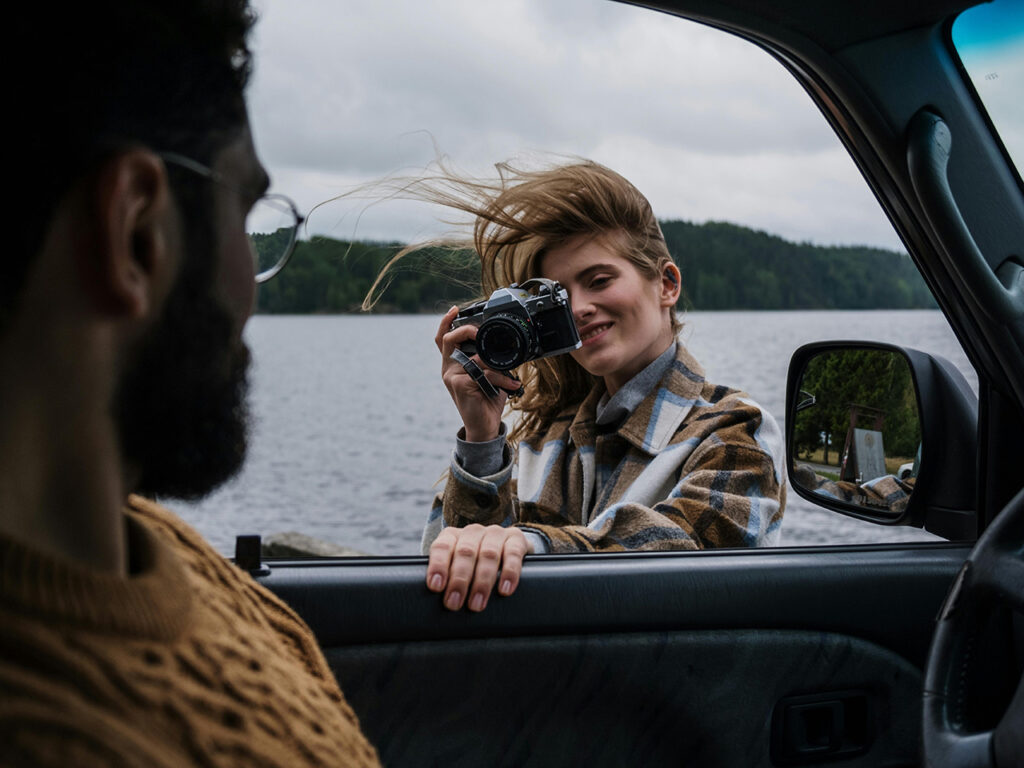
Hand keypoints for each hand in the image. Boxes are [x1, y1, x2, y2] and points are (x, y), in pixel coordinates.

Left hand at [425, 524, 528, 610]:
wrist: (508, 550)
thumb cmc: (475, 566)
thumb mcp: (458, 567)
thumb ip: (447, 580)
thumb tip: (436, 605)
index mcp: (453, 536)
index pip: (442, 546)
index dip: (438, 565)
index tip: (436, 587)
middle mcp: (473, 531)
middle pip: (465, 552)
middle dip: (459, 580)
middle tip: (454, 603)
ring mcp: (495, 533)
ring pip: (488, 554)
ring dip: (482, 582)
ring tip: (477, 604)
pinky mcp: (516, 539)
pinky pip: (513, 554)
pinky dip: (509, 573)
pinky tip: (504, 589)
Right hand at [436, 306, 520, 442]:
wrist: (484, 426)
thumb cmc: (487, 399)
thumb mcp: (488, 375)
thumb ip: (487, 359)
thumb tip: (501, 345)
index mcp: (453, 363)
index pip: (443, 339)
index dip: (446, 322)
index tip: (455, 309)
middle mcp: (448, 368)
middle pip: (448, 339)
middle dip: (466, 330)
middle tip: (480, 331)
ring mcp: (451, 376)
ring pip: (474, 357)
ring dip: (496, 365)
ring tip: (511, 374)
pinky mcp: (459, 385)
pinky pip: (484, 372)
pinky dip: (501, 379)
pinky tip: (512, 385)